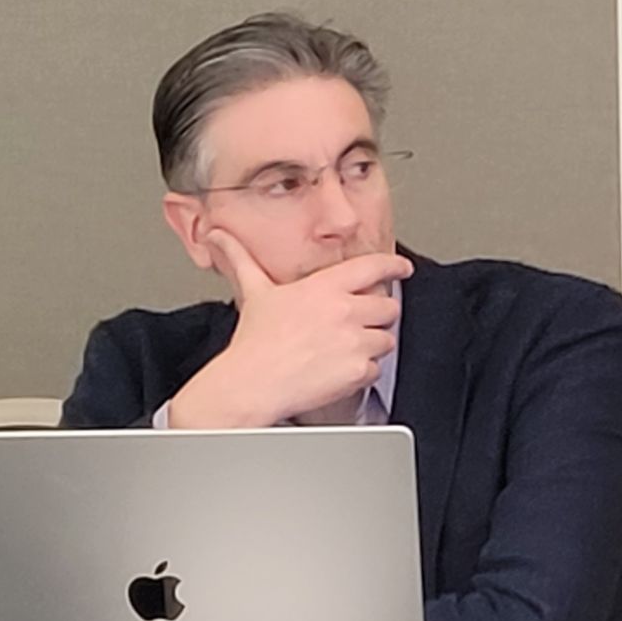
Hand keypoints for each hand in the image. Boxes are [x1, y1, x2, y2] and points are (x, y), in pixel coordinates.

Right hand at [165, 236, 410, 429]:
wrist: (253, 383)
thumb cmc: (254, 342)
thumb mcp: (255, 293)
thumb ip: (242, 260)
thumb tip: (218, 236)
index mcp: (324, 288)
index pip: (372, 267)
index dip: (393, 265)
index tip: (403, 267)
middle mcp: (344, 310)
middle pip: (388, 306)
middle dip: (376, 315)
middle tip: (354, 325)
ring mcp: (355, 341)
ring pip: (386, 339)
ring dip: (370, 345)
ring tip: (339, 350)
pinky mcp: (359, 369)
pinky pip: (376, 369)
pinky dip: (361, 372)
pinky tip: (336, 370)